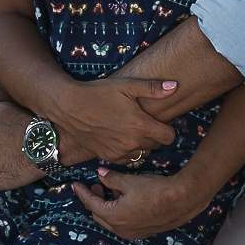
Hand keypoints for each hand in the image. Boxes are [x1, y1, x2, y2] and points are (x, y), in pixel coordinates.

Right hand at [50, 78, 177, 164]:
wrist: (70, 106)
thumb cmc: (99, 92)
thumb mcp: (126, 86)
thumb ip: (152, 89)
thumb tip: (175, 87)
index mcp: (140, 125)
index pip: (169, 137)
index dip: (167, 128)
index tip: (159, 120)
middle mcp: (132, 142)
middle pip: (156, 145)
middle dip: (154, 134)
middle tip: (143, 121)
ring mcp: (120, 152)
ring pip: (143, 153)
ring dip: (142, 144)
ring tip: (131, 129)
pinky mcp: (108, 157)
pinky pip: (128, 159)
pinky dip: (128, 150)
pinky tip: (121, 137)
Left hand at [72, 167, 205, 239]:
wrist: (181, 200)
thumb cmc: (155, 190)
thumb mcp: (129, 181)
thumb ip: (111, 178)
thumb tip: (100, 174)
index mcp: (114, 217)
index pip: (91, 204)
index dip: (83, 193)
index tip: (76, 184)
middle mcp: (121, 229)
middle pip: (99, 215)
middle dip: (94, 200)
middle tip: (95, 186)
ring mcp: (133, 233)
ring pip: (111, 221)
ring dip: (107, 206)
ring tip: (110, 189)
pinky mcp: (143, 231)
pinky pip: (123, 223)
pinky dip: (118, 212)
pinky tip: (124, 198)